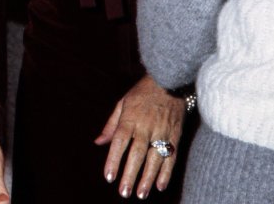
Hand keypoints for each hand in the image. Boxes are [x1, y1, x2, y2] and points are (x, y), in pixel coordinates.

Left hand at [94, 75, 184, 198]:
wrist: (170, 80)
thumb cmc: (142, 92)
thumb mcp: (123, 103)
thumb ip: (111, 125)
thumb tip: (98, 142)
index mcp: (130, 118)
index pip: (120, 142)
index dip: (113, 160)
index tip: (108, 176)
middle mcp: (146, 126)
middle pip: (137, 154)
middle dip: (130, 174)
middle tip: (124, 192)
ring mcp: (162, 132)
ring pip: (154, 159)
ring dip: (147, 178)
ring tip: (140, 194)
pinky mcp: (176, 135)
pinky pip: (171, 156)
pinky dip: (166, 172)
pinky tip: (160, 186)